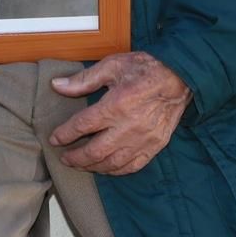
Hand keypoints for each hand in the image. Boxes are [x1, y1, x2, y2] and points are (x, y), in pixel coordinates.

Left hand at [46, 52, 192, 174]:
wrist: (180, 78)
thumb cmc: (145, 69)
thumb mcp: (112, 66)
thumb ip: (84, 79)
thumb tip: (57, 85)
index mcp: (116, 105)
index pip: (82, 126)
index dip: (65, 134)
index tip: (55, 139)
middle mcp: (128, 127)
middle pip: (95, 151)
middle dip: (75, 158)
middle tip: (65, 158)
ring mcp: (143, 140)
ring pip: (112, 163)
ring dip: (93, 167)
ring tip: (81, 165)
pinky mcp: (154, 146)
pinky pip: (132, 166)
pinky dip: (115, 170)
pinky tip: (106, 168)